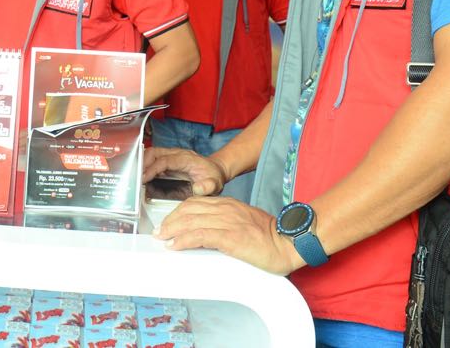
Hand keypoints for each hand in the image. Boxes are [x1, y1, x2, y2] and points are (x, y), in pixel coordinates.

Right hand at [143, 146, 226, 196]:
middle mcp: (177, 154)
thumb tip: (197, 188)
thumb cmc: (213, 177)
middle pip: (155, 152)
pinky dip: (145, 165)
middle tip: (135, 177)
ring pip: (152, 153)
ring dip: (142, 162)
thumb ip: (208, 186)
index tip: (144, 178)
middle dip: (142, 163)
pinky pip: (153, 159)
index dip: (153, 168)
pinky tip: (140, 175)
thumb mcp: (215, 184)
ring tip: (135, 176)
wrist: (215, 170)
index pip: (165, 160)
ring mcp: (172, 156)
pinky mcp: (168, 160)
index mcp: (186, 158)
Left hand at [153, 196, 301, 274]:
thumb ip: (225, 221)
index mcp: (228, 204)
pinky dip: (183, 240)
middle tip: (160, 232)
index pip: (194, 203)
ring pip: (190, 221)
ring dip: (172, 230)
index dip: (176, 212)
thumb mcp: (243, 221)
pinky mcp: (230, 237)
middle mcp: (225, 209)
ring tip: (163, 239)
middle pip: (188, 210)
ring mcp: (227, 222)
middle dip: (170, 221)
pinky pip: (199, 235)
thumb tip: (205, 232)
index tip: (167, 223)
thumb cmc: (269, 237)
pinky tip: (175, 246)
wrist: (289, 243)